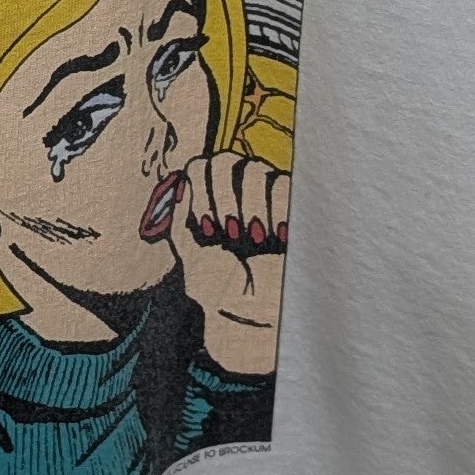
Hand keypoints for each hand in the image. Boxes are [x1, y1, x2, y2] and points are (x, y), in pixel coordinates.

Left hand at [168, 153, 288, 376]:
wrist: (255, 314)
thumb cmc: (219, 286)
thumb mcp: (190, 252)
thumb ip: (180, 217)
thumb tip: (181, 184)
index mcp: (209, 199)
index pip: (200, 166)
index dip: (201, 192)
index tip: (208, 229)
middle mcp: (236, 191)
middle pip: (225, 160)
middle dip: (224, 198)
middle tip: (230, 233)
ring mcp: (266, 195)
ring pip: (254, 169)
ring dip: (250, 205)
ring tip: (253, 238)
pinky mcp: (294, 206)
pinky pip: (284, 185)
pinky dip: (276, 210)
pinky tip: (275, 236)